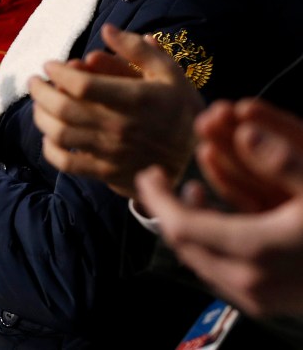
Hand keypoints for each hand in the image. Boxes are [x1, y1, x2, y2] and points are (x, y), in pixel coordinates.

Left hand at [30, 23, 201, 197]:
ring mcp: (111, 152)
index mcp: (135, 100)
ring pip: (59, 134)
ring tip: (38, 104)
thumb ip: (137, 51)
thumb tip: (107, 29)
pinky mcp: (106, 172)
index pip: (82, 85)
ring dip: (40, 116)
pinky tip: (49, 136)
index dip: (59, 72)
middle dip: (40, 91)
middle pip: (63, 108)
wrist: (196, 161)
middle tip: (34, 81)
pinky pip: (67, 163)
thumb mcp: (169, 74)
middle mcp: (120, 127)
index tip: (50, 65)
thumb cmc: (179, 110)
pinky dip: (50, 149)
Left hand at [136, 113, 302, 318]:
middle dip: (170, 208)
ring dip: (191, 225)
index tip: (148, 172)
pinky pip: (223, 272)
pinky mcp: (271, 304)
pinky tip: (222, 217)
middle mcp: (250, 283)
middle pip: (186, 245)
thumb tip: (245, 128)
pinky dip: (213, 243)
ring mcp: (259, 299)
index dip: (158, 197)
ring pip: (202, 260)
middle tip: (162, 179)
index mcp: (256, 252)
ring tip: (192, 192)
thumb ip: (285, 159)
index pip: (182, 225)